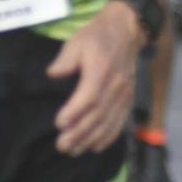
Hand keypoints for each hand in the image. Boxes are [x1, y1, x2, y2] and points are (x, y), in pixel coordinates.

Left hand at [48, 3, 145, 155]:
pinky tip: (95, 146)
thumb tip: (53, 74)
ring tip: (74, 150)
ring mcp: (125, 93)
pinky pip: (121, 121)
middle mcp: (116, 85)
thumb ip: (65, 59)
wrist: (127, 31)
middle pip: (98, 114)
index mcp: (102, 70)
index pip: (89, 97)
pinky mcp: (129, 98)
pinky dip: (109, 136)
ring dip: (91, 139)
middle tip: (62, 145)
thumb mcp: (77, 41)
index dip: (74, 113)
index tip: (59, 123)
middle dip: (80, 133)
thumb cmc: (97, 37)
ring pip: (108, 122)